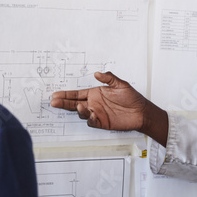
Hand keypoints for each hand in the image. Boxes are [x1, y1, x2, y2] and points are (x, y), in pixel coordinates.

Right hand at [49, 71, 167, 144]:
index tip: (56, 94)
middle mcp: (94, 103)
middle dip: (64, 103)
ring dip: (78, 110)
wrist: (141, 112)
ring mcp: (97, 113)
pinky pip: (92, 121)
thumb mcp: (121, 84)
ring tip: (78, 106)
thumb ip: (109, 78)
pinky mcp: (102, 122)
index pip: (77, 94)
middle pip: (74, 103)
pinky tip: (90, 114)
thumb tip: (97, 73)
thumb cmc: (132, 98)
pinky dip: (89, 118)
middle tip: (54, 102)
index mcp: (95, 93)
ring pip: (82, 113)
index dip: (66, 94)